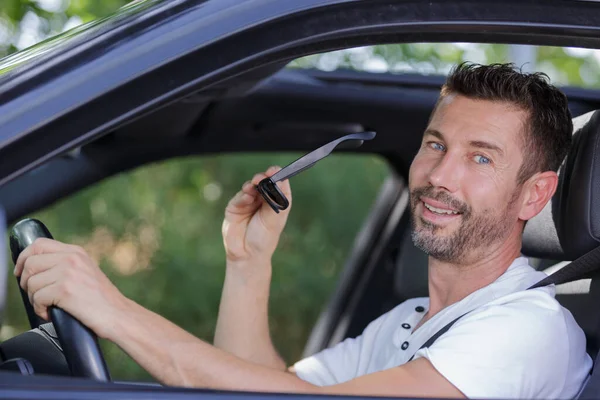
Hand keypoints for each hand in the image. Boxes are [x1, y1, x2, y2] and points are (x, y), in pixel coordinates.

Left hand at [14, 238, 129, 338]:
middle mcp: (72, 258)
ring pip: (31, 283)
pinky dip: (40, 310)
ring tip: (49, 307)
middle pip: (30, 263)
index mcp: (76, 252)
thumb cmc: (102, 300)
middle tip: (37, 296)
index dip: (23, 258)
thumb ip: (66, 264)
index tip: (21, 273)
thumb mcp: (86, 272)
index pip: (38, 244)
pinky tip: (52, 313)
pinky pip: (37, 299)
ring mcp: (68, 272)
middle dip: (27, 283)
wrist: (118, 315)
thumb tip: (35, 267)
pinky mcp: (65, 290)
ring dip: (35, 299)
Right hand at [222, 166, 291, 267]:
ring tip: (254, 185)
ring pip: (251, 187)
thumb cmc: (264, 239)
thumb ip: (276, 199)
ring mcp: (248, 202)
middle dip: (263, 178)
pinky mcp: (235, 206)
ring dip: (253, 185)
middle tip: (263, 177)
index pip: (278, 184)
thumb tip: (280, 179)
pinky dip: (244, 195)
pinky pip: (240, 196)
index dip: (277, 175)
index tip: (275, 171)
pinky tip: (247, 196)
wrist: (246, 255)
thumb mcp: (274, 219)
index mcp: (276, 202)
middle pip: (264, 182)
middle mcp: (262, 200)